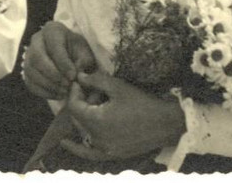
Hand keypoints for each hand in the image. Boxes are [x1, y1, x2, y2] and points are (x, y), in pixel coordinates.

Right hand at [22, 21, 96, 100]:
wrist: (70, 56)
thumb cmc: (78, 52)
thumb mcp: (85, 52)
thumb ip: (83, 62)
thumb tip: (77, 74)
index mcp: (52, 30)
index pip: (53, 46)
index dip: (63, 63)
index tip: (73, 76)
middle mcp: (36, 40)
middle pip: (37, 57)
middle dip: (52, 74)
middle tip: (67, 85)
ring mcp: (28, 55)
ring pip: (31, 71)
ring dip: (48, 85)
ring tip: (64, 92)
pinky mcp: (26, 70)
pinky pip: (29, 82)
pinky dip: (43, 92)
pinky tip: (57, 95)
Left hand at [58, 71, 185, 160]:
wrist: (167, 124)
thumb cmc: (143, 103)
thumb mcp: (117, 87)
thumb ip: (95, 81)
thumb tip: (78, 76)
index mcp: (96, 121)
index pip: (74, 106)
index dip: (74, 92)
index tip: (80, 82)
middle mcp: (97, 138)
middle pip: (77, 119)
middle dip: (80, 103)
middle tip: (90, 91)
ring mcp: (105, 149)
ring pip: (82, 133)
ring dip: (81, 119)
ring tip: (88, 105)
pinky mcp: (113, 154)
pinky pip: (89, 153)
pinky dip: (77, 148)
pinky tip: (64, 143)